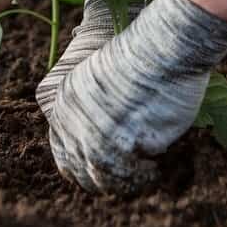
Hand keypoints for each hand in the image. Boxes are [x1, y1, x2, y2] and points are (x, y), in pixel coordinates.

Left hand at [42, 0, 226, 191]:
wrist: (163, 45)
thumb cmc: (143, 51)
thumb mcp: (103, 73)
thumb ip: (97, 103)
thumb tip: (110, 130)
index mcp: (66, 101)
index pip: (63, 150)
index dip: (81, 163)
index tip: (100, 170)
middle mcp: (74, 121)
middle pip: (80, 169)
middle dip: (101, 179)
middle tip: (124, 180)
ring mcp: (96, 136)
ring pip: (104, 177)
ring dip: (124, 181)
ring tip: (144, 176)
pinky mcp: (122, 145)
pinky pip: (130, 174)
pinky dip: (143, 176)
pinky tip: (155, 169)